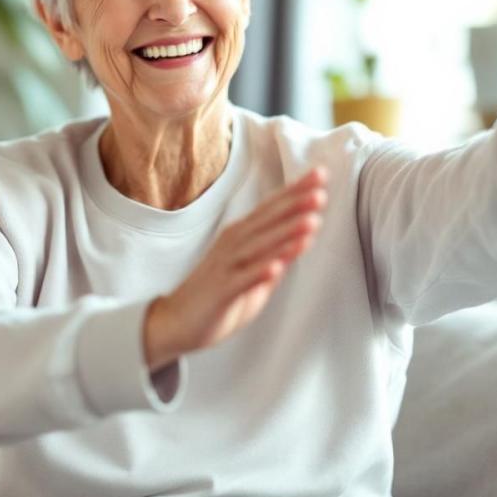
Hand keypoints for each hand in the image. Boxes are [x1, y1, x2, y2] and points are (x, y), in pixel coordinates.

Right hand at [143, 167, 327, 370]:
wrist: (175, 322)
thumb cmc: (217, 297)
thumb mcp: (254, 274)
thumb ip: (276, 255)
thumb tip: (305, 237)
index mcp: (242, 236)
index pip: (272, 208)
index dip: (296, 191)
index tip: (321, 175)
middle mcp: (233, 244)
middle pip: (267, 220)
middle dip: (295, 205)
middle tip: (321, 190)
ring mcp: (226, 266)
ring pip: (259, 246)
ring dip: (286, 233)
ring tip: (311, 221)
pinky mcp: (221, 290)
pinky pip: (243, 280)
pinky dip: (261, 272)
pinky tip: (278, 266)